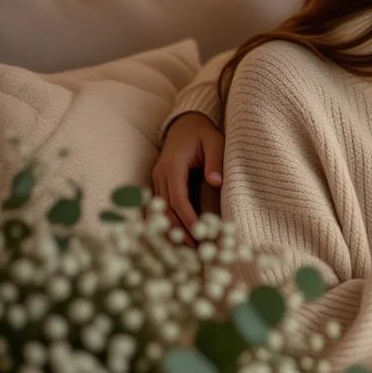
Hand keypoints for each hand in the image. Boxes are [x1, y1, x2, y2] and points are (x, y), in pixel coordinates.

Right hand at [151, 112, 223, 244]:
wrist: (185, 122)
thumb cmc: (203, 133)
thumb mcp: (215, 141)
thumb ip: (215, 160)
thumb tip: (216, 181)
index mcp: (172, 166)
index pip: (178, 199)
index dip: (188, 218)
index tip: (201, 234)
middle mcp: (159, 174)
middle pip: (165, 209)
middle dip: (179, 230)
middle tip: (195, 250)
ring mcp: (156, 179)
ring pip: (159, 210)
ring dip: (170, 229)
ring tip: (185, 249)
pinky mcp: (157, 183)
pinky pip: (158, 206)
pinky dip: (165, 221)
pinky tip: (174, 236)